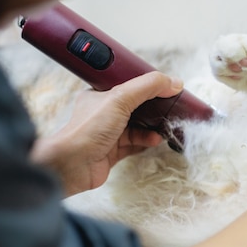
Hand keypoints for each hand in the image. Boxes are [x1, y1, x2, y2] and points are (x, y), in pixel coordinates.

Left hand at [30, 72, 182, 196]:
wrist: (72, 164)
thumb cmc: (88, 129)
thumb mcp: (120, 98)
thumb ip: (148, 87)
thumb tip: (174, 82)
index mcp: (100, 95)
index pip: (127, 84)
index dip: (145, 85)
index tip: (163, 86)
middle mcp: (104, 113)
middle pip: (135, 106)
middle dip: (153, 107)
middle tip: (169, 107)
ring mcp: (109, 133)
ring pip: (137, 127)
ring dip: (152, 127)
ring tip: (163, 127)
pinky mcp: (113, 152)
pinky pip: (135, 144)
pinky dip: (146, 142)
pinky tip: (154, 140)